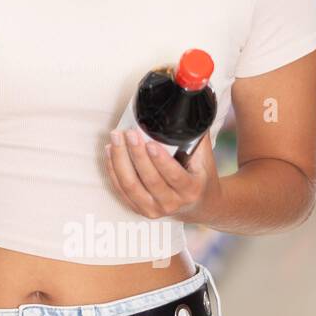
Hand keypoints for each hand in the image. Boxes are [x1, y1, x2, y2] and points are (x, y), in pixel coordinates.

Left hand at [104, 127, 218, 221]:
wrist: (198, 204)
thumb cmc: (199, 176)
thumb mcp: (204, 158)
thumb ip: (195, 135)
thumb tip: (188, 106)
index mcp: (191, 190)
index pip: (174, 176)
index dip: (160, 160)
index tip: (150, 143)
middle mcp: (172, 203)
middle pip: (149, 179)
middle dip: (136, 154)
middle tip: (128, 133)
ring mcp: (154, 209)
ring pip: (131, 185)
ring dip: (120, 160)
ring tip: (115, 139)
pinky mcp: (139, 209)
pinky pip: (121, 190)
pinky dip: (113, 170)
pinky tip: (110, 152)